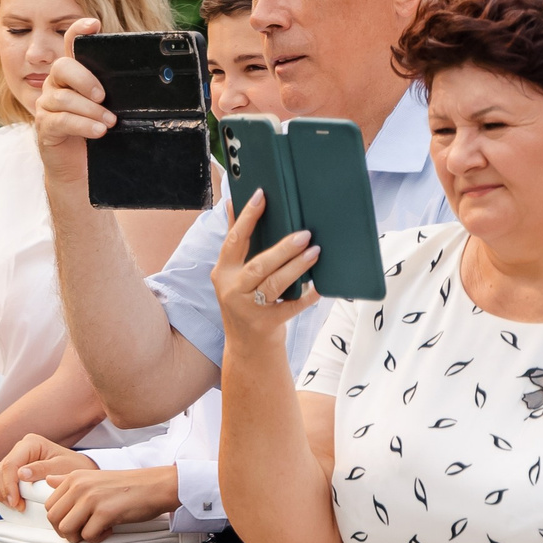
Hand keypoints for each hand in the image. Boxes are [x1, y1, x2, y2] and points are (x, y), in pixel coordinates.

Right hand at [0, 432, 96, 509]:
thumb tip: (21, 474)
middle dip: (4, 491)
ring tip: (14, 506)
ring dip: (0, 493)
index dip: (9, 485)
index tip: (15, 502)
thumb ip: (43, 469)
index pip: (10, 464)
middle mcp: (20, 448)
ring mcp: (15, 458)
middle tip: (17, 507)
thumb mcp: (63, 467)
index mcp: (31, 443)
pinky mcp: (14, 468)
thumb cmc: (75, 467)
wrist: (81, 470)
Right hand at [30, 18, 110, 183]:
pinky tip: (98, 130)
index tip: (94, 24)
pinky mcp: (45, 127)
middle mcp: (56, 86)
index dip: (78, 32)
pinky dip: (82, 123)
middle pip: (63, 67)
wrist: (81, 171)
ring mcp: (47, 106)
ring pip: (63, 96)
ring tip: (109, 122)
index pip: (71, 46)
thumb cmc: (99, 137)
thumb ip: (122, 95)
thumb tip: (157, 87)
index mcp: (74, 77)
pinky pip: (59, 120)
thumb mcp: (113, 111)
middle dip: (85, 79)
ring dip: (90, 109)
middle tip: (104, 96)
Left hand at [41, 464, 180, 541]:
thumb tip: (49, 480)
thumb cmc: (130, 484)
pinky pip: (88, 536)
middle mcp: (79, 486)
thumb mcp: (95, 476)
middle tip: (83, 531)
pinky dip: (98, 538)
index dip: (60, 519)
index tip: (77, 521)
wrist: (158, 485)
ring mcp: (91, 499)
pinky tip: (110, 530)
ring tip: (95, 531)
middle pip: (54, 518)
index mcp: (75, 478)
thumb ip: (70, 480)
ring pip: (66, 529)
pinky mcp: (105, 513)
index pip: (50, 505)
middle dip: (66, 531)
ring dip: (79, 536)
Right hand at [212, 190, 323, 347]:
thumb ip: (236, 242)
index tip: (261, 195)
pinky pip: (290, 307)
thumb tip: (231, 203)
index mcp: (223, 271)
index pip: (235, 240)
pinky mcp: (266, 324)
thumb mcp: (233, 274)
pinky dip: (306, 297)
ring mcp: (248, 308)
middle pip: (258, 265)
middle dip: (282, 249)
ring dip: (296, 267)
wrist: (246, 347)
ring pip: (273, 284)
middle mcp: (231, 289)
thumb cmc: (245, 301)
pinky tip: (319, 287)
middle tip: (305, 233)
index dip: (247, 217)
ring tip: (315, 252)